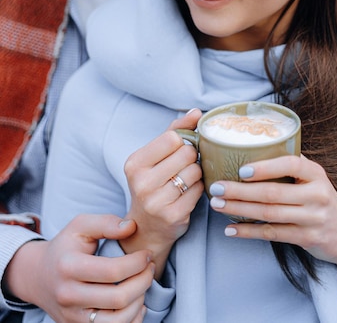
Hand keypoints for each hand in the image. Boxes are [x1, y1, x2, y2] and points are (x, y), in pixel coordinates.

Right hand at [4, 214, 153, 322]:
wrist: (39, 275)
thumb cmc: (66, 247)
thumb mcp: (80, 226)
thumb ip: (106, 223)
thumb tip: (131, 227)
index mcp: (69, 267)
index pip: (113, 270)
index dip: (138, 263)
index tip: (147, 254)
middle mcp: (68, 295)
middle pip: (118, 298)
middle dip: (143, 282)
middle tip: (150, 269)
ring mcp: (72, 316)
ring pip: (117, 321)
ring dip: (139, 302)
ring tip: (142, 285)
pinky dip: (131, 320)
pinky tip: (135, 303)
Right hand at [122, 109, 203, 277]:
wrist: (146, 227)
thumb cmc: (153, 182)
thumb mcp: (155, 155)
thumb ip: (175, 130)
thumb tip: (197, 112)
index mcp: (134, 163)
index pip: (172, 138)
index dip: (182, 142)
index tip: (179, 150)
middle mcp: (141, 183)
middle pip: (186, 154)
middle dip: (191, 158)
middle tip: (184, 166)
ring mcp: (156, 202)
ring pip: (195, 172)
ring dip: (196, 174)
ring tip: (186, 180)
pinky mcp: (172, 216)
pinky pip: (199, 191)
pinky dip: (198, 190)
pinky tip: (188, 194)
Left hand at [209, 154, 336, 299]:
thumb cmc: (322, 199)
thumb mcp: (314, 178)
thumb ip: (292, 165)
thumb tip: (253, 147)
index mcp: (316, 173)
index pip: (290, 164)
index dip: (265, 167)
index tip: (241, 169)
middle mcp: (316, 195)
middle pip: (272, 193)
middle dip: (240, 191)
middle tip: (216, 188)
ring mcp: (313, 219)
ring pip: (269, 214)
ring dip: (239, 210)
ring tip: (217, 205)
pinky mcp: (307, 239)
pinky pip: (272, 234)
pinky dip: (249, 232)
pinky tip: (231, 230)